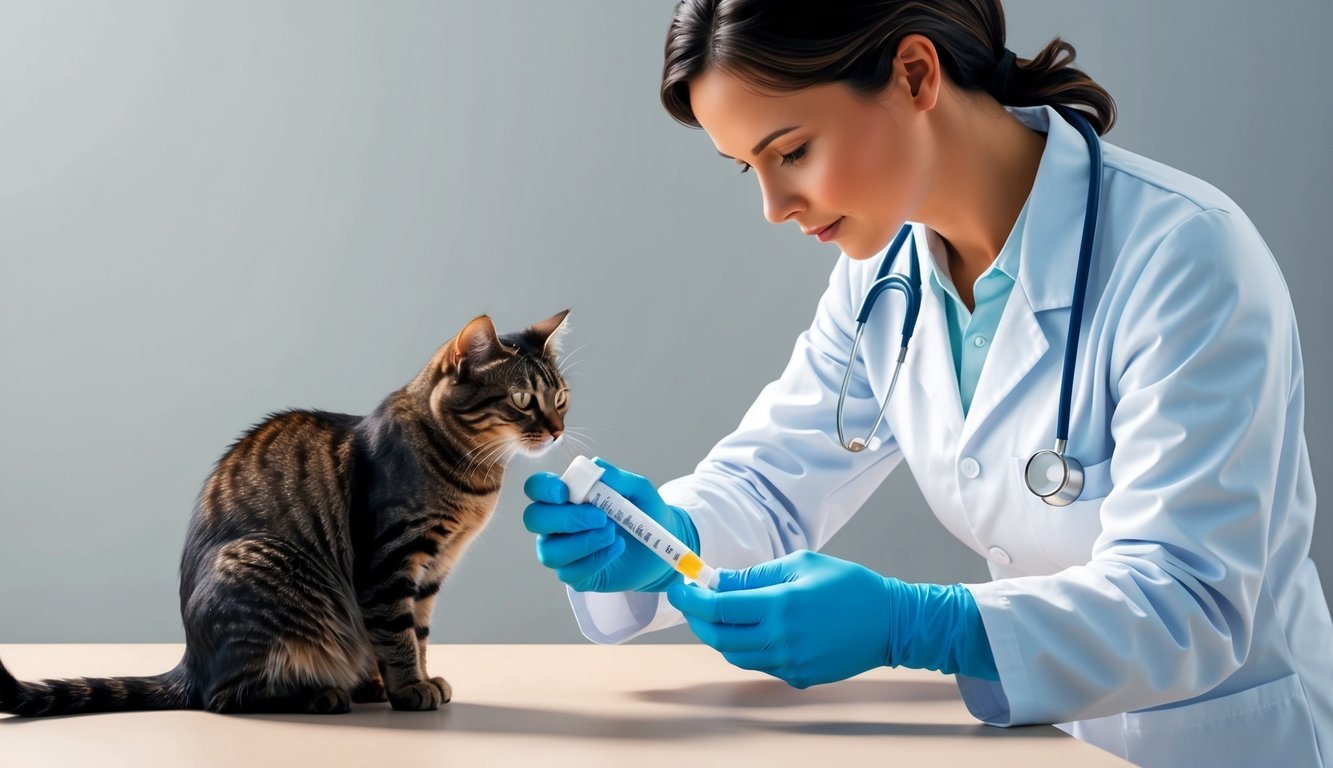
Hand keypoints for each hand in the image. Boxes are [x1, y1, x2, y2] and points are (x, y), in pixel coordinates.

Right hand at [523, 458, 698, 592]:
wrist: (660, 546)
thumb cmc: (643, 512)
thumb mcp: (638, 490)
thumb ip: (617, 477)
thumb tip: (595, 467)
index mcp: (565, 496)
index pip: (536, 488)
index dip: (542, 488)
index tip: (565, 493)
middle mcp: (555, 524)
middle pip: (534, 519)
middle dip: (567, 518)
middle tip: (601, 517)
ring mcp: (561, 551)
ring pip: (549, 552)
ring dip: (583, 543)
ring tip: (612, 534)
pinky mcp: (574, 575)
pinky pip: (569, 573)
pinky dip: (596, 560)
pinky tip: (616, 548)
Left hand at [666, 550, 998, 687]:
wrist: (891, 622)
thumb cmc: (849, 585)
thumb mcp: (802, 564)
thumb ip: (756, 575)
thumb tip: (717, 580)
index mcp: (781, 606)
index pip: (718, 608)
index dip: (691, 598)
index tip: (678, 587)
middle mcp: (781, 640)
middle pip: (719, 637)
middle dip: (697, 619)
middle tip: (690, 601)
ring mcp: (790, 663)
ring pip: (735, 655)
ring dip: (719, 635)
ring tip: (718, 613)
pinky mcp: (799, 677)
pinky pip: (759, 664)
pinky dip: (746, 648)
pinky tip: (751, 629)